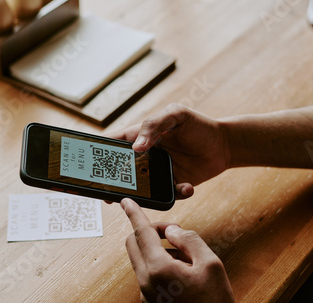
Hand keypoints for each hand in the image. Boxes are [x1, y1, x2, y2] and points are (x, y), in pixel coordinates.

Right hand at [109, 104, 230, 198]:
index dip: (99, 152)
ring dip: (142, 194)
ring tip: (144, 197)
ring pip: (142, 187)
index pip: (114, 144)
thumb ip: (154, 125)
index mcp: (141, 136)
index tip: (88, 163)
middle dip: (115, 181)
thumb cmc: (198, 125)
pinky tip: (187, 186)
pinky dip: (175, 194)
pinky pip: (167, 195)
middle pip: (122, 170)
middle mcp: (146, 156)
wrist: (225, 144)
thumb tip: (136, 147)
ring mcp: (159, 172)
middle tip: (112, 191)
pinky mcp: (174, 184)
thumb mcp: (176, 115)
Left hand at [122, 198, 234, 302]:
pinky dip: (160, 264)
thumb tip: (172, 230)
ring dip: (158, 249)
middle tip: (172, 232)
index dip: (134, 213)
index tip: (126, 202)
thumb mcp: (211, 265)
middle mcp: (146, 282)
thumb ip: (189, 240)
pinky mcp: (150, 301)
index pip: (141, 232)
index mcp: (158, 269)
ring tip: (188, 260)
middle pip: (134, 244)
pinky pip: (148, 274)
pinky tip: (185, 274)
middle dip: (149, 231)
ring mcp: (146, 293)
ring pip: (142, 259)